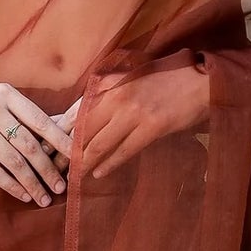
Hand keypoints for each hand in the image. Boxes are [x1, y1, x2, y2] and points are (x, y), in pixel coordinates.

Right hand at [0, 79, 74, 203]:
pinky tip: (23, 194)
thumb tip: (64, 131)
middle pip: (29, 145)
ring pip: (13, 162)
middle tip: (62, 187)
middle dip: (48, 169)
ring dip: (32, 182)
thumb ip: (24, 114)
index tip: (78, 156)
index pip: (40, 120)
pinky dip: (11, 185)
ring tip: (44, 197)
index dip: (61, 140)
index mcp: (7, 95)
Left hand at [64, 61, 209, 178]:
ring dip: (84, 162)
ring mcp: (134, 113)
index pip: (76, 111)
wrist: (201, 80)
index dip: (61, 131)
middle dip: (67, 151)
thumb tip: (82, 108)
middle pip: (83, 131)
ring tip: (74, 175)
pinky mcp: (152, 128)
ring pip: (100, 143)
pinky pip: (124, 151)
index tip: (50, 146)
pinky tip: (98, 174)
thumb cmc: (167, 77)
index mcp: (111, 84)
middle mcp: (117, 98)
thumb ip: (108, 88)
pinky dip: (109, 164)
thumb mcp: (131, 75)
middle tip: (56, 167)